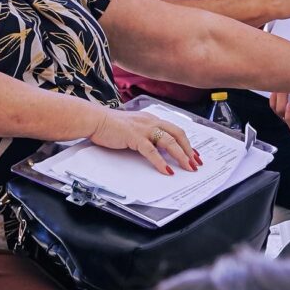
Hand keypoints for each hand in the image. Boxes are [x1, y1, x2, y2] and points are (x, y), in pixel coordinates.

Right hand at [86, 105, 201, 175]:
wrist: (94, 120)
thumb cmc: (108, 125)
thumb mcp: (132, 128)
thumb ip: (144, 136)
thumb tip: (154, 149)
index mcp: (150, 119)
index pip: (174, 130)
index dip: (186, 142)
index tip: (193, 153)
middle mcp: (150, 121)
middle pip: (177, 134)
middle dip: (189, 149)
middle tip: (195, 162)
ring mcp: (143, 128)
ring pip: (169, 141)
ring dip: (181, 155)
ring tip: (187, 167)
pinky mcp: (134, 136)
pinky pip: (152, 151)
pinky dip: (161, 162)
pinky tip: (166, 170)